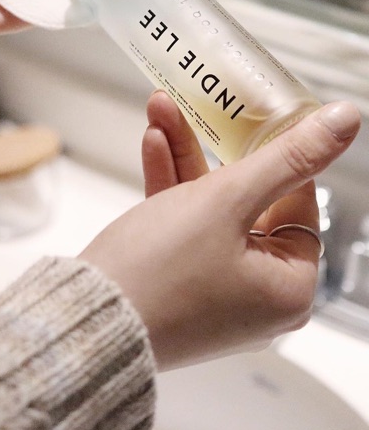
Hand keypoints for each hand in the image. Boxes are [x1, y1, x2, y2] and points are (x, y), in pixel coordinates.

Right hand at [80, 91, 360, 369]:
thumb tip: (346, 121)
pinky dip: (170, 191)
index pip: (297, 205)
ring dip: (185, 161)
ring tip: (162, 113)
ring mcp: (215, 292)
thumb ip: (287, 158)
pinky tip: (153, 147)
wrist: (85, 319)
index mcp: (288, 289)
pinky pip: (185, 229)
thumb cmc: (159, 273)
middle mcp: (257, 297)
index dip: (276, 156)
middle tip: (209, 110)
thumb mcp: (227, 201)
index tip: (258, 119)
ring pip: (210, 211)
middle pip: (248, 204)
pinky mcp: (179, 284)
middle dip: (215, 150)